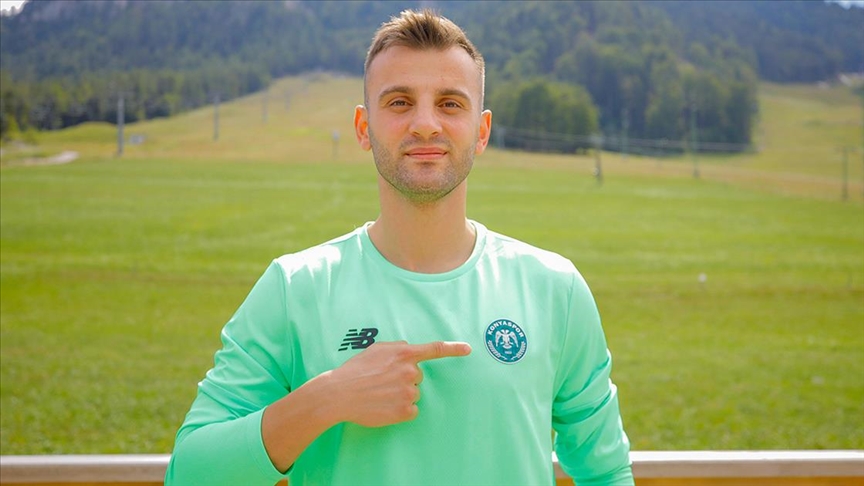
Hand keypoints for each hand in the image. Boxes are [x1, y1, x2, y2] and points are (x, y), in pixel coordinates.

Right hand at [325, 341, 471, 427]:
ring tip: (380, 394)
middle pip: (418, 376)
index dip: (454, 348)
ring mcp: (409, 392)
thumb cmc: (355, 370)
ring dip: (401, 395)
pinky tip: (384, 406)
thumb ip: (397, 348)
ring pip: (414, 394)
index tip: (468, 349)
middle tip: (383, 382)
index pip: (435, 349)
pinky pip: (411, 410)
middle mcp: (411, 372)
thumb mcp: (376, 349)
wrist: (339, 394)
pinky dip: (400, 410)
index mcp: (405, 354)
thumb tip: (410, 350)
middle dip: (405, 379)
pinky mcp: (405, 411)